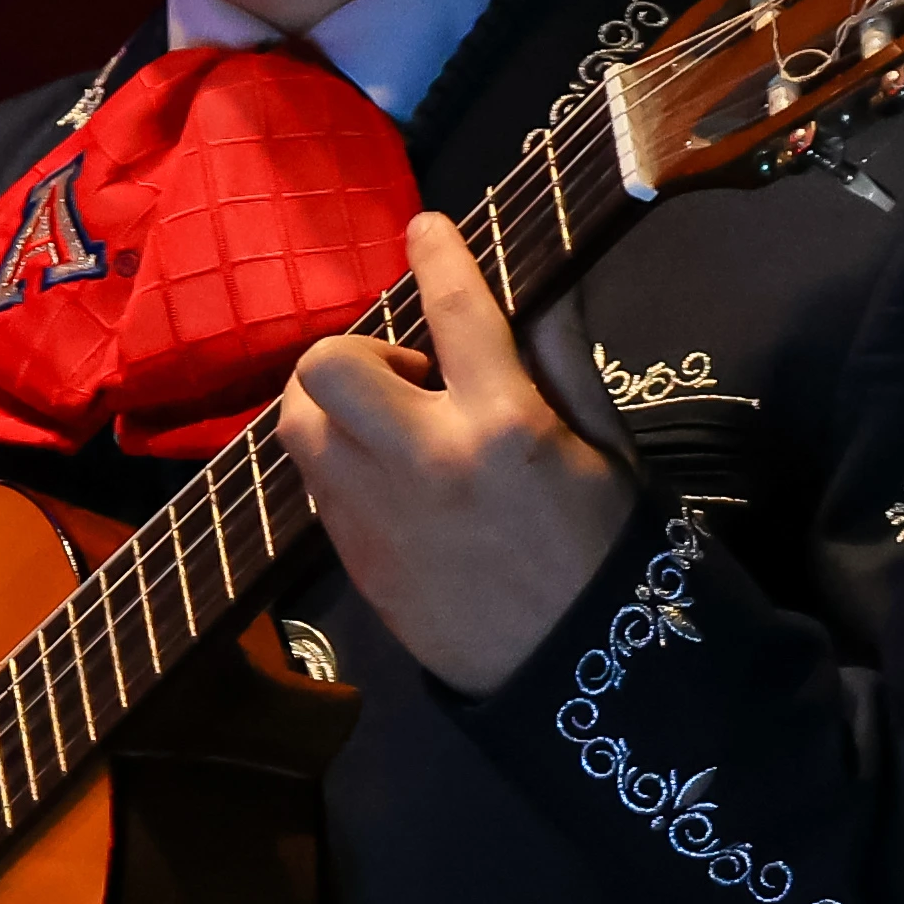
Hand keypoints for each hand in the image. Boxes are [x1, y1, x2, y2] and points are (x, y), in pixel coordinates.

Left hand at [273, 210, 637, 698]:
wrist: (574, 674)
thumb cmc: (604, 552)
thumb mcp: (605, 450)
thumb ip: (564, 361)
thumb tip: (545, 285)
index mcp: (506, 426)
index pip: (458, 311)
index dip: (438, 256)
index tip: (425, 229)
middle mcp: (426, 461)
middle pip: (329, 364)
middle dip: (357, 351)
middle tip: (408, 376)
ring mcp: (377, 514)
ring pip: (298, 421)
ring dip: (331, 406)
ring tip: (386, 425)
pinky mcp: (352, 557)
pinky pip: (312, 482)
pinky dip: (337, 461)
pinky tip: (385, 478)